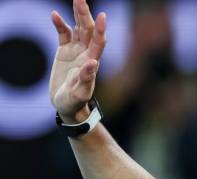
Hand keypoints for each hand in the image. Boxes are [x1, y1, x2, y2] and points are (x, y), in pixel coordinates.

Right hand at [49, 0, 106, 123]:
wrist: (67, 106)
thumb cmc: (75, 101)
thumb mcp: (80, 92)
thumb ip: (87, 79)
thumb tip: (93, 62)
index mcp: (92, 62)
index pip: (99, 42)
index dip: (100, 29)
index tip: (102, 16)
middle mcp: (86, 53)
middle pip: (88, 30)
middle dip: (85, 15)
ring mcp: (76, 51)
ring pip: (78, 29)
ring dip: (77, 15)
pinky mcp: (64, 51)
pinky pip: (63, 34)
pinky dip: (59, 24)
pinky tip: (54, 14)